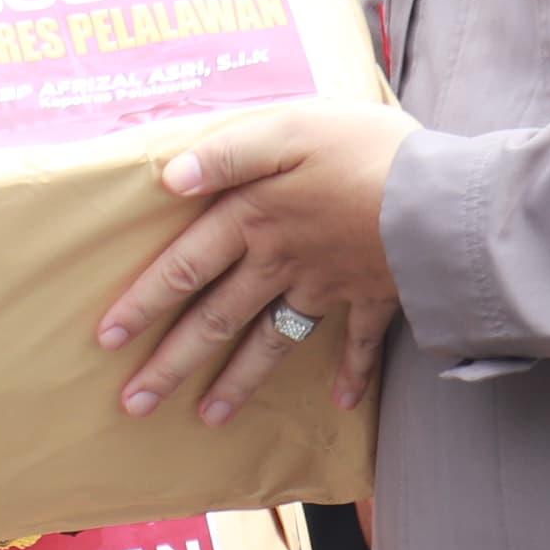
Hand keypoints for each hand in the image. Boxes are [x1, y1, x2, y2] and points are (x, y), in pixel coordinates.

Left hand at [96, 104, 418, 426]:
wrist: (442, 199)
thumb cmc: (363, 151)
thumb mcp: (288, 129)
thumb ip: (229, 153)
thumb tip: (171, 177)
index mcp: (253, 219)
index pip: (184, 266)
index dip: (145, 301)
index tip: (107, 339)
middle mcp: (281, 263)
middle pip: (216, 319)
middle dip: (173, 364)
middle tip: (134, 405)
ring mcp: (328, 285)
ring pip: (272, 341)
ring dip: (239, 382)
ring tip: (208, 419)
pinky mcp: (376, 294)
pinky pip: (361, 343)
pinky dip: (351, 374)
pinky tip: (342, 402)